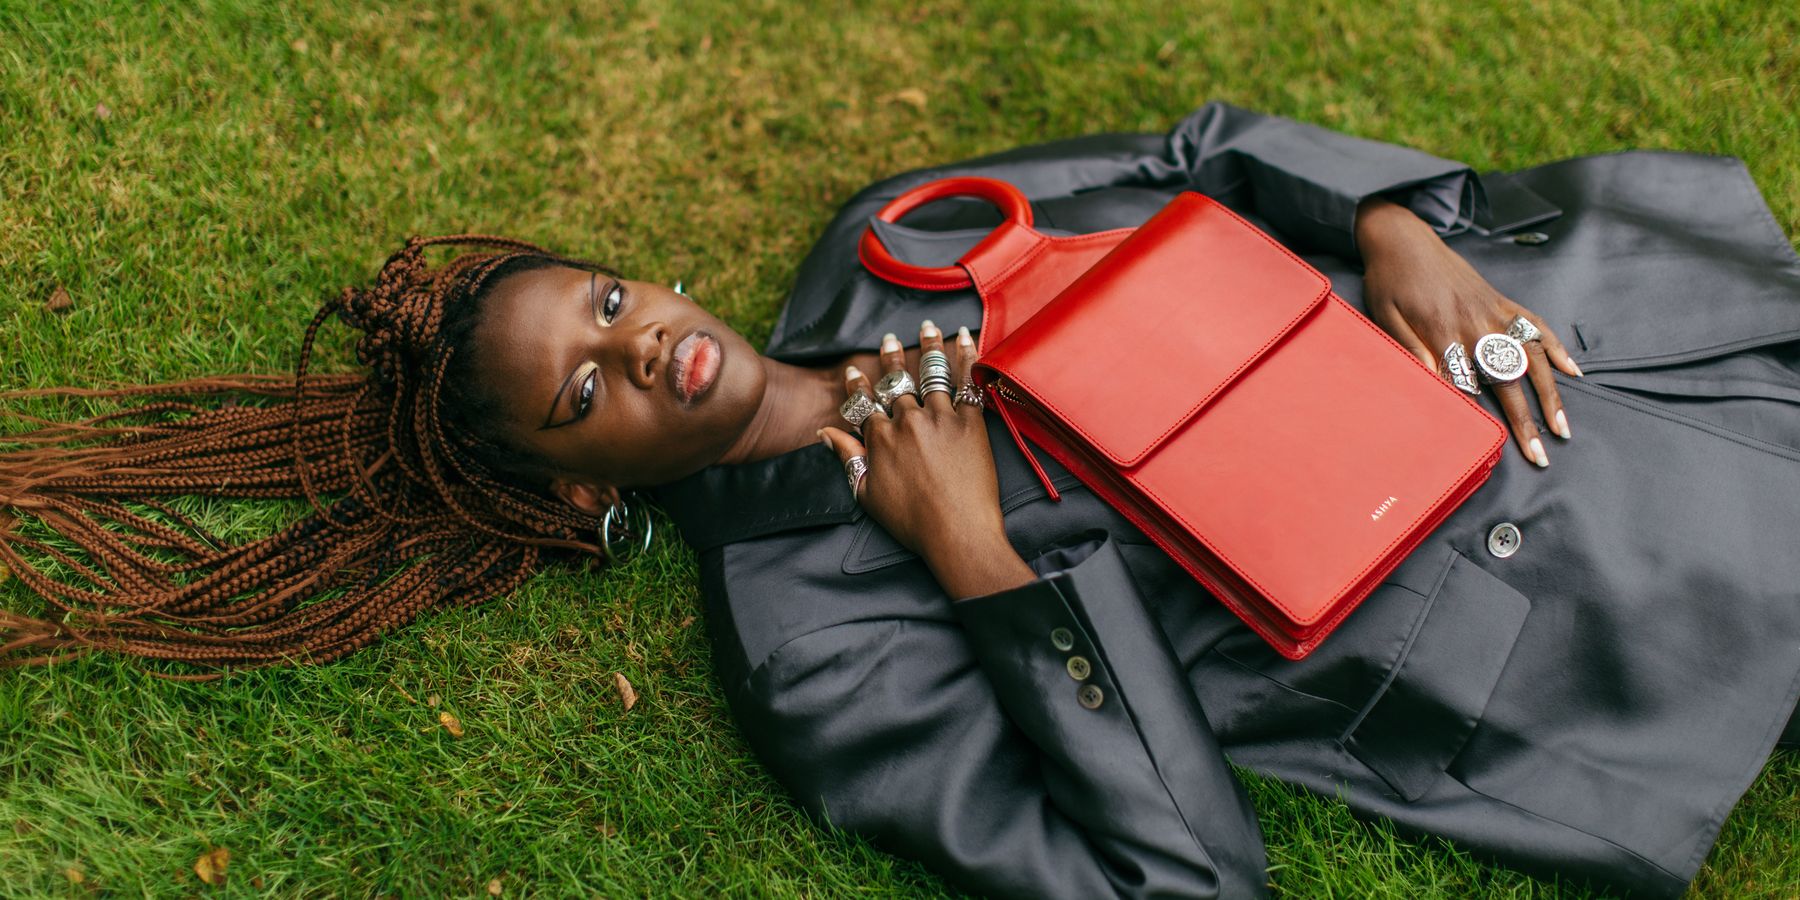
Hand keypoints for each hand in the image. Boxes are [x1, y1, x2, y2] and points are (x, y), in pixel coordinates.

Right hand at [819, 321, 1034, 598]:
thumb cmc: (912, 522)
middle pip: (897, 382)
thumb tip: (825, 435)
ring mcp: (940, 419)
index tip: (854, 370)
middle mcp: (907, 422)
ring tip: (927, 327)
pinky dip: (966, 356)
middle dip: (892, 358)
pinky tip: (967, 337)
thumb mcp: (867, 494)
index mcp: (880, 439)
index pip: (865, 403)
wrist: (956, 533)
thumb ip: (848, 458)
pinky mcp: (970, 423)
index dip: (859, 385)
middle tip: (890, 340)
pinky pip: (967, 382)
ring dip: (928, 346)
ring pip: (931, 374)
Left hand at [1356, 197, 1583, 466]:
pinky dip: (1557, 347)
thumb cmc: (1389, 282)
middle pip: (1508, 379)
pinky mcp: (1501, 301)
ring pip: (1530, 357)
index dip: (1483, 417)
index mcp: (1442, 330)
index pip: (1468, 384)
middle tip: (1541, 454)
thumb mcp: (1386, 318)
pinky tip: (1574, 371)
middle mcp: (1475, 323)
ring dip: (1550, 393)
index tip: (1497, 448)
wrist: (1402, 239)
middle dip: (1526, 420)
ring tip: (1562, 426)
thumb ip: (1410, 350)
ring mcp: (1493, 311)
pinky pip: (1535, 325)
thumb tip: (1434, 382)